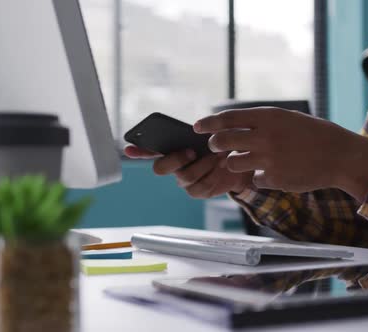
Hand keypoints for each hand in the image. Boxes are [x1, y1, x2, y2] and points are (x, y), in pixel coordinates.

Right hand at [124, 146, 253, 198]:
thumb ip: (197, 133)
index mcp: (172, 149)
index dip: (138, 151)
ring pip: (184, 176)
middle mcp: (173, 167)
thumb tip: (194, 129)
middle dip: (175, 159)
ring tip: (218, 155)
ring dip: (203, 164)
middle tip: (192, 151)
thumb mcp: (209, 135)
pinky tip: (222, 165)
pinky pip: (201, 187)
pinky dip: (214, 174)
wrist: (239, 163)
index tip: (128, 148)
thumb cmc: (219, 145)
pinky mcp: (198, 191)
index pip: (149, 150)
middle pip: (160, 168)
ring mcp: (184, 181)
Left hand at [193, 107, 367, 199]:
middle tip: (217, 147)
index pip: (227, 119)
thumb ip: (260, 122)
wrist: (339, 156)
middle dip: (215, 145)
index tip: (197, 127)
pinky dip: (261, 177)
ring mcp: (269, 159)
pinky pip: (255, 179)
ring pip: (233, 164)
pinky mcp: (274, 179)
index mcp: (268, 117)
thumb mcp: (286, 119)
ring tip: (249, 161)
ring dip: (235, 164)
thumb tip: (231, 125)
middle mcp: (265, 137)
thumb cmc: (312, 134)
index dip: (208, 123)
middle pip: (223, 142)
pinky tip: (277, 172)